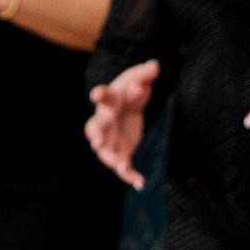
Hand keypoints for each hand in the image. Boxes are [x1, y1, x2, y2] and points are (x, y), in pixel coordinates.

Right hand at [86, 59, 157, 188]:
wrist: (129, 105)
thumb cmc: (130, 89)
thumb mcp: (139, 78)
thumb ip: (146, 74)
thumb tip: (155, 66)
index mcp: (109, 101)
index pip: (102, 96)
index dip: (99, 94)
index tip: (96, 94)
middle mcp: (105, 121)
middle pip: (95, 128)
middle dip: (95, 135)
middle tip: (96, 143)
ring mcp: (109, 139)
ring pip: (105, 152)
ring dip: (112, 160)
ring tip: (123, 167)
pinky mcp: (120, 151)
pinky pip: (122, 166)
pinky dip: (130, 175)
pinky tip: (140, 183)